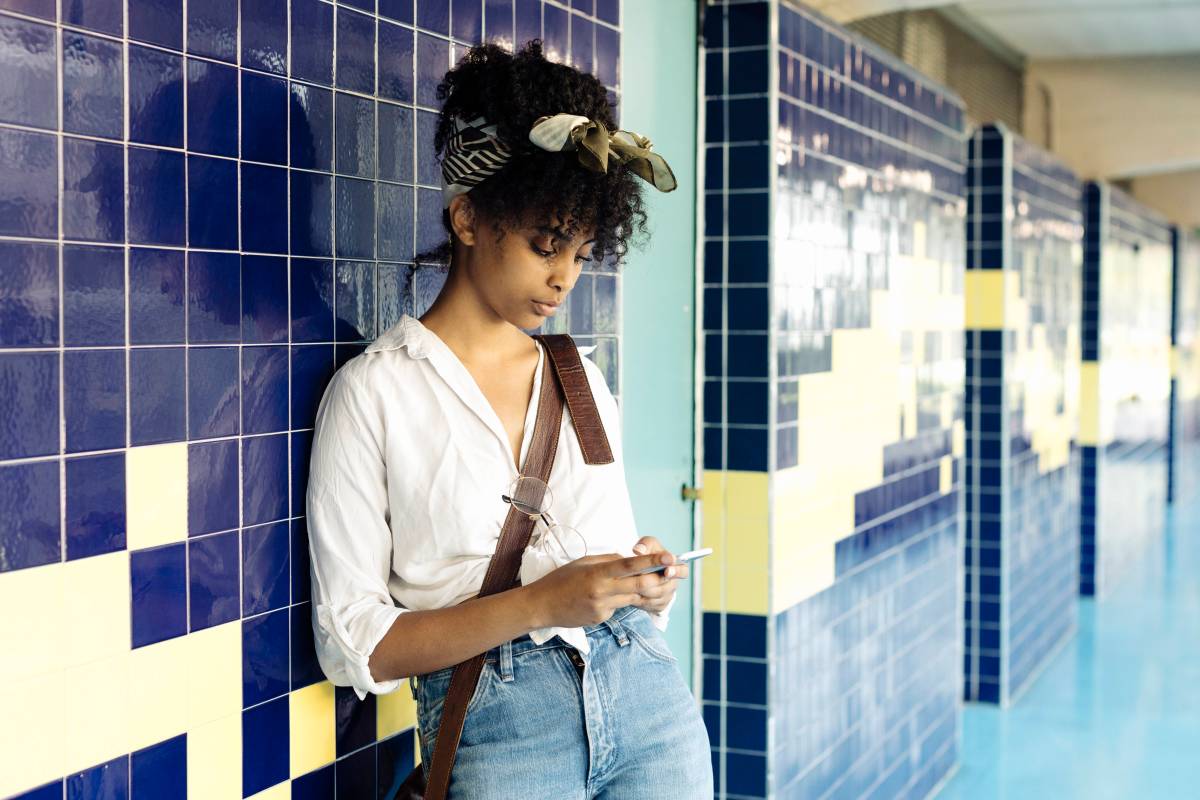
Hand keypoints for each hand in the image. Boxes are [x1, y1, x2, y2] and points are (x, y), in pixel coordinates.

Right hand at [524, 550, 679, 628]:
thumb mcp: (584, 562)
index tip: (668, 556)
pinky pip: (617, 607)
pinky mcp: (601, 618)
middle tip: (672, 573)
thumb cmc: (561, 579)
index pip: (630, 565)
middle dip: (658, 579)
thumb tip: (629, 559)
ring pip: (631, 597)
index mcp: (598, 572)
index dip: (652, 561)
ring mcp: (603, 607)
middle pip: (639, 585)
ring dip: (638, 590)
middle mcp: (602, 590)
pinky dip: (617, 600)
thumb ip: (608, 560)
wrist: (542, 606)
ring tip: (635, 582)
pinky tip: (599, 598)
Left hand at [631, 536, 686, 614]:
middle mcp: (673, 582)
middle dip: (654, 582)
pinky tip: (631, 594)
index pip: (682, 571)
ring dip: (645, 592)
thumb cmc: (647, 553)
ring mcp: (667, 596)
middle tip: (640, 578)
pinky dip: (641, 601)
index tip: (667, 571)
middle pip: (667, 587)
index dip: (676, 572)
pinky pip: (651, 606)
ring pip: (657, 597)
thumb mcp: (647, 545)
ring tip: (631, 585)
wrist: (638, 569)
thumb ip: (645, 545)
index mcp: (675, 566)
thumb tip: (638, 550)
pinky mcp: (658, 606)